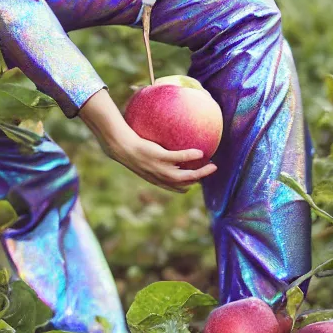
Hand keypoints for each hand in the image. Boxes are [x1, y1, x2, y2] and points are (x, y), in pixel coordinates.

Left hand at [79, 89, 216, 192]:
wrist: (120, 146)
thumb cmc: (130, 148)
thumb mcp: (142, 155)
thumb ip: (154, 155)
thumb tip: (161, 145)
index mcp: (156, 179)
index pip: (174, 188)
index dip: (186, 186)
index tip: (195, 180)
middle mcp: (159, 177)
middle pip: (184, 184)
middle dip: (199, 180)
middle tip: (210, 170)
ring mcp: (160, 169)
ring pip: (186, 176)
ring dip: (201, 173)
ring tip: (212, 165)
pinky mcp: (159, 157)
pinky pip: (179, 157)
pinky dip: (190, 156)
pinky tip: (200, 151)